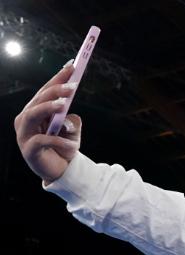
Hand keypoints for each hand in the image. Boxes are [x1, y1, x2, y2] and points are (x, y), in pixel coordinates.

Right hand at [14, 62, 81, 183]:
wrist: (61, 171)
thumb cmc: (64, 147)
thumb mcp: (73, 132)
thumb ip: (73, 122)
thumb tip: (69, 116)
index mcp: (35, 111)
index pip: (45, 91)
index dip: (58, 78)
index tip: (72, 67)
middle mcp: (26, 120)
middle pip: (38, 100)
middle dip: (55, 91)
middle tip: (73, 87)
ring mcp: (24, 135)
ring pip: (32, 115)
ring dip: (48, 108)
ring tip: (64, 105)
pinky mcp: (29, 150)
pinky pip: (42, 141)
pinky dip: (58, 141)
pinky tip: (73, 144)